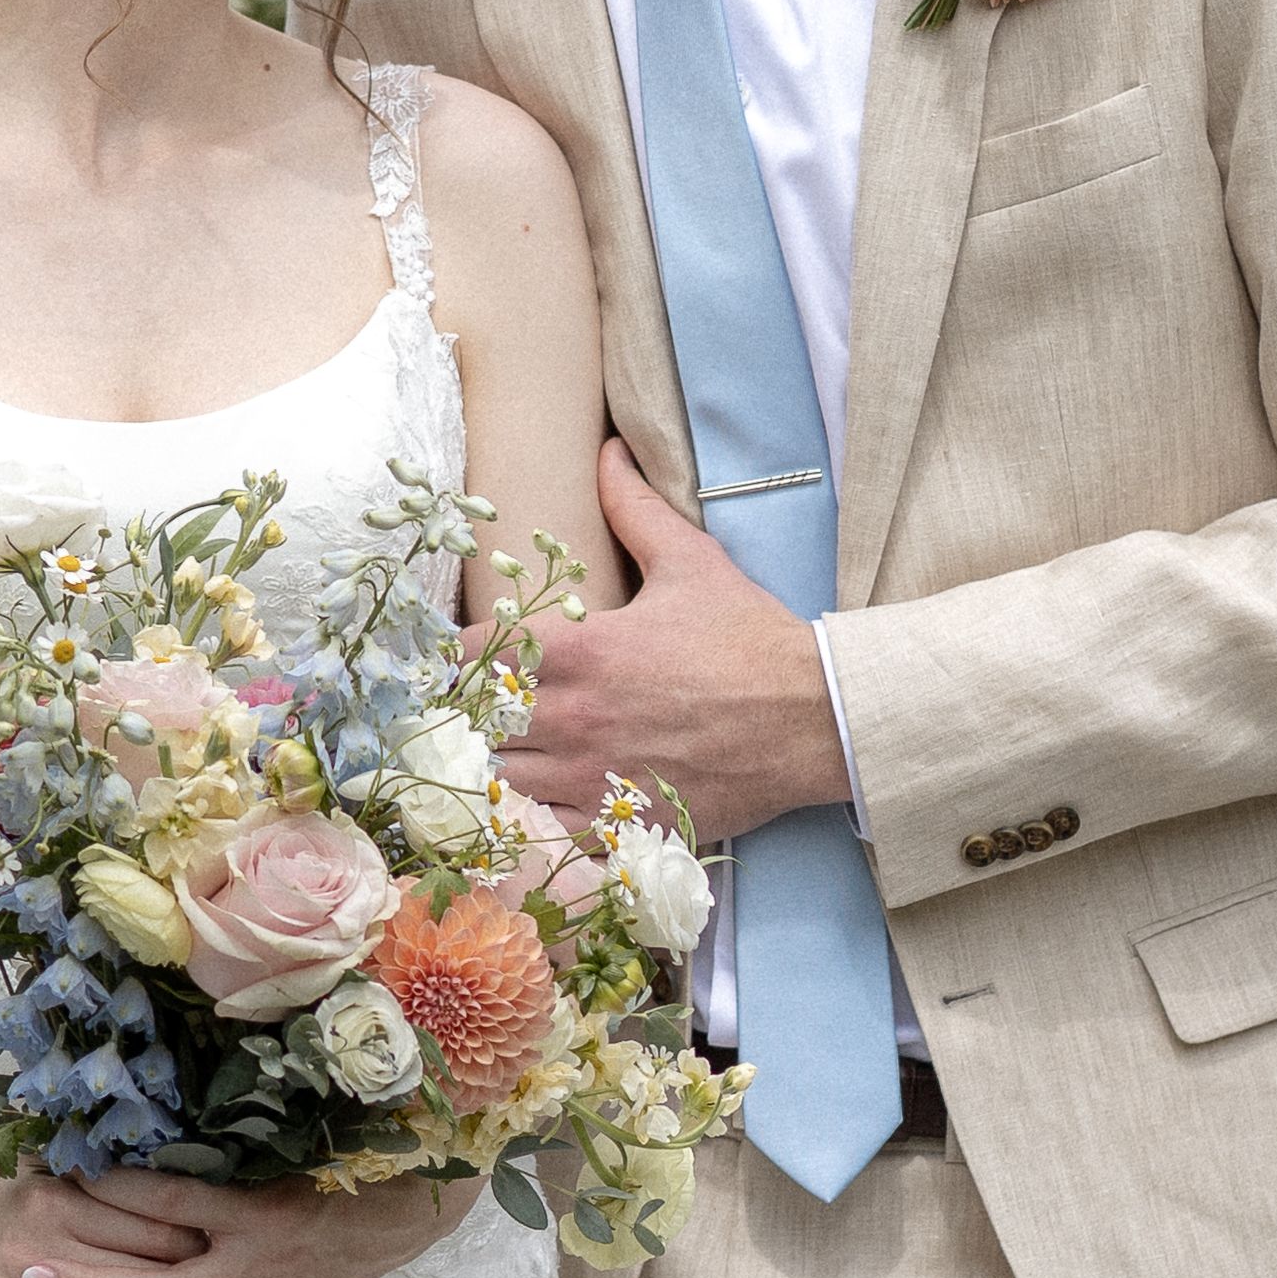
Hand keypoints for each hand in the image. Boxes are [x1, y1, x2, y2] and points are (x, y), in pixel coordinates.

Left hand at [497, 438, 852, 848]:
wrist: (812, 719)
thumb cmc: (750, 639)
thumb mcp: (691, 561)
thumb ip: (636, 507)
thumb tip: (608, 451)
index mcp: (581, 650)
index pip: (477, 651)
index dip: (463, 650)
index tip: (469, 651)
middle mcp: (575, 717)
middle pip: (475, 720)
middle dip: (469, 708)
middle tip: (478, 701)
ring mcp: (592, 776)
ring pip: (499, 777)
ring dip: (495, 759)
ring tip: (507, 746)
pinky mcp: (617, 823)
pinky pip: (542, 826)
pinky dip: (532, 811)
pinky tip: (544, 793)